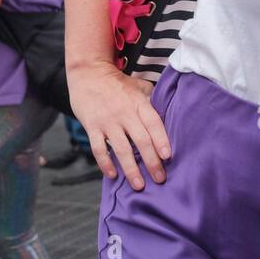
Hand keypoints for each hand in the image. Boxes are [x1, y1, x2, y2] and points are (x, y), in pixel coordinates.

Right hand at [67, 62, 170, 190]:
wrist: (88, 73)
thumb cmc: (118, 83)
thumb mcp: (139, 86)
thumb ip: (153, 100)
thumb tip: (171, 111)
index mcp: (139, 104)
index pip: (153, 124)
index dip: (161, 140)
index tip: (168, 157)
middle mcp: (124, 113)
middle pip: (141, 141)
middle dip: (151, 162)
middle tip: (159, 179)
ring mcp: (107, 121)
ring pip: (121, 149)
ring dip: (130, 169)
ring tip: (139, 185)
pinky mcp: (92, 126)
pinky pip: (98, 148)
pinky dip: (105, 163)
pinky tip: (112, 175)